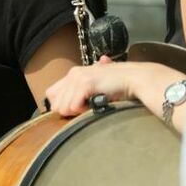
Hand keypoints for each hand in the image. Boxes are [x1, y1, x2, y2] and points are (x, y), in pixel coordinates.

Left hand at [44, 57, 179, 117]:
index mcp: (73, 74)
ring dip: (76, 112)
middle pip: (55, 102)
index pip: (51, 94)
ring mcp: (78, 77)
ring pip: (63, 105)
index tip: (75, 111)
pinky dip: (81, 110)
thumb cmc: (117, 85)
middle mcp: (72, 74)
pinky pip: (73, 104)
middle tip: (84, 110)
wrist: (134, 78)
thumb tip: (69, 108)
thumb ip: (81, 93)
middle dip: (67, 111)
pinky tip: (92, 106)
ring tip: (91, 107)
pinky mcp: (86, 83)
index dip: (61, 105)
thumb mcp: (95, 88)